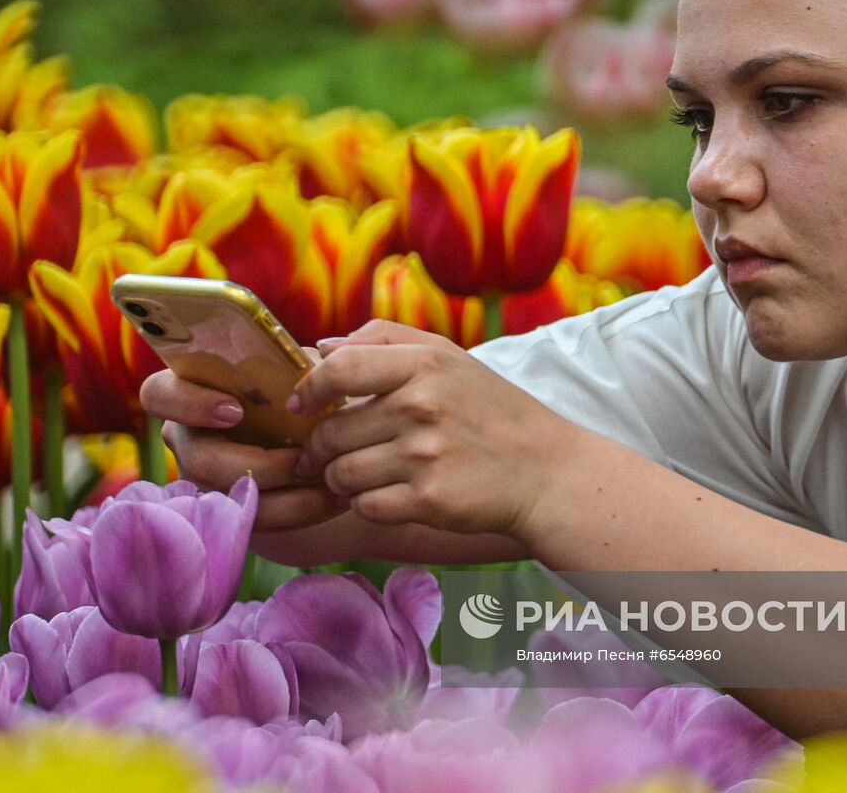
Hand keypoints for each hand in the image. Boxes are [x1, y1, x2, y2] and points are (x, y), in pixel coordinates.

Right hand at [140, 358, 347, 532]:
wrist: (325, 437)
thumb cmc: (304, 392)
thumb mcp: (303, 371)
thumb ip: (301, 364)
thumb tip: (316, 363)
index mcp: (194, 391)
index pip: (159, 393)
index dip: (189, 403)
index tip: (236, 411)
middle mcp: (191, 439)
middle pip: (200, 459)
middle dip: (259, 464)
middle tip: (305, 460)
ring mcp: (205, 481)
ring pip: (232, 497)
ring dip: (290, 494)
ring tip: (334, 481)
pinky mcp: (230, 513)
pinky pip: (257, 522)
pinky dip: (300, 510)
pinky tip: (334, 499)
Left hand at [290, 319, 585, 539]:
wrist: (546, 471)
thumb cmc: (491, 411)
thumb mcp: (449, 357)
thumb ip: (384, 340)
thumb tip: (322, 348)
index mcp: (424, 365)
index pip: (337, 370)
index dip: (307, 390)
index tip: (300, 406)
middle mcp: (422, 407)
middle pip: (331, 433)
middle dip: (322, 448)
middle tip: (331, 454)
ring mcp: (425, 456)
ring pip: (342, 475)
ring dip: (342, 480)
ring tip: (364, 475)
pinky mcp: (430, 501)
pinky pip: (366, 507)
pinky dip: (369, 505)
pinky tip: (390, 495)